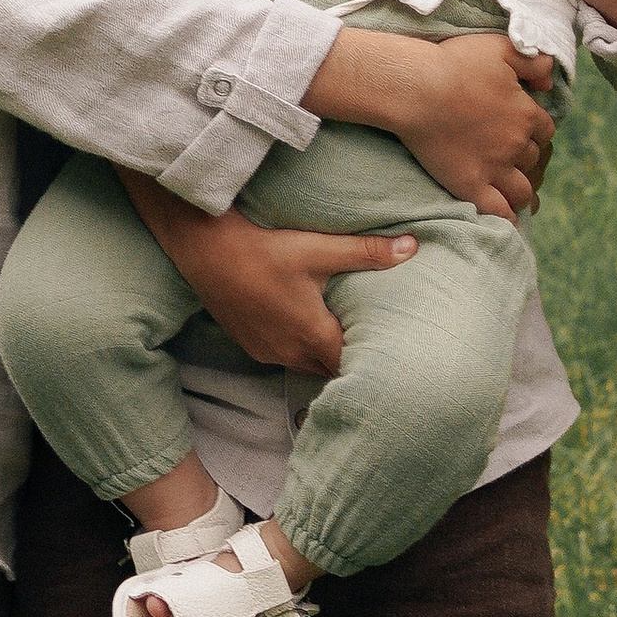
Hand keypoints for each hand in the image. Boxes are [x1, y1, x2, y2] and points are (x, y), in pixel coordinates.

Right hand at [118, 177, 416, 374]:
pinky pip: (285, 357)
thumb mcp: (318, 249)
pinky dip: (300, 349)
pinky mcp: (250, 345)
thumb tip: (413, 247)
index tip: (393, 355)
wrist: (204, 250)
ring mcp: (267, 352)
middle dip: (351, 362)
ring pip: (307, 365)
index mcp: (312, 336)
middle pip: (331, 370)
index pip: (353, 366)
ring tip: (345, 338)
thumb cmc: (262, 250)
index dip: (373, 362)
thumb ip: (367, 252)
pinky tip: (305, 327)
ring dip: (324, 356)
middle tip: (376, 347)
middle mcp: (290, 353)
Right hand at [384, 33, 555, 219]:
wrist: (416, 88)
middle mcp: (516, 144)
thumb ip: (533, 61)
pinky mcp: (470, 185)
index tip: (520, 128)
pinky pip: (498, 210)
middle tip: (507, 153)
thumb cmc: (454, 63)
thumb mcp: (500, 48)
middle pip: (533, 158)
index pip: (544, 130)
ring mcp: (494, 168)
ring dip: (521, 189)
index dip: (533, 129)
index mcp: (525, 113)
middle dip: (524, 156)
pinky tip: (507, 218)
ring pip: (522, 189)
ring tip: (511, 189)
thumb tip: (550, 81)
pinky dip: (507, 216)